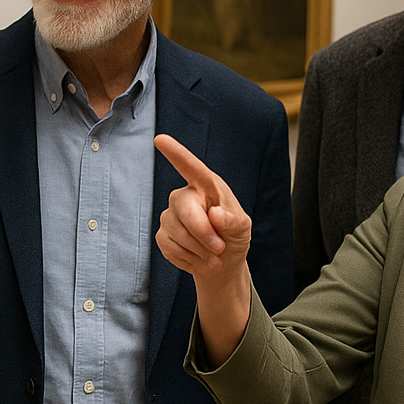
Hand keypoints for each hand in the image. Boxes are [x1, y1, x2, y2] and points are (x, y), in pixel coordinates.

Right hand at [155, 133, 251, 281]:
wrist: (221, 263)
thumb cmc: (233, 236)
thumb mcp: (242, 228)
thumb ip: (232, 221)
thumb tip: (215, 215)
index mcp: (207, 186)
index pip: (191, 168)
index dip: (176, 153)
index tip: (160, 139)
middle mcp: (186, 196)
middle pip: (184, 207)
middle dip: (203, 232)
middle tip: (219, 248)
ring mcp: (171, 215)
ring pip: (177, 232)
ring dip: (199, 250)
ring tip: (214, 257)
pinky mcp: (163, 234)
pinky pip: (170, 247)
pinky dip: (188, 258)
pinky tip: (198, 258)